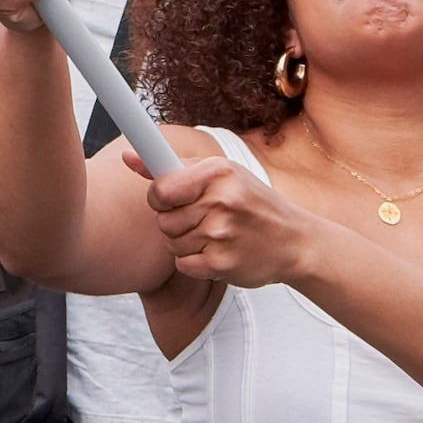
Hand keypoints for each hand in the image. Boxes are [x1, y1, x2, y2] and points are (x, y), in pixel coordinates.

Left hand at [143, 152, 340, 290]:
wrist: (294, 242)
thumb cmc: (251, 203)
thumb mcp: (220, 174)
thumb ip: (172, 168)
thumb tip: (127, 158)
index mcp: (218, 172)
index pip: (161, 188)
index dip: (158, 197)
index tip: (164, 199)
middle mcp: (221, 201)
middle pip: (162, 219)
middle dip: (175, 221)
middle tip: (202, 218)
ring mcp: (222, 234)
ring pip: (171, 242)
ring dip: (186, 242)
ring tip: (215, 234)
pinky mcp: (222, 264)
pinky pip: (182, 264)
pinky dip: (194, 262)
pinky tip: (217, 252)